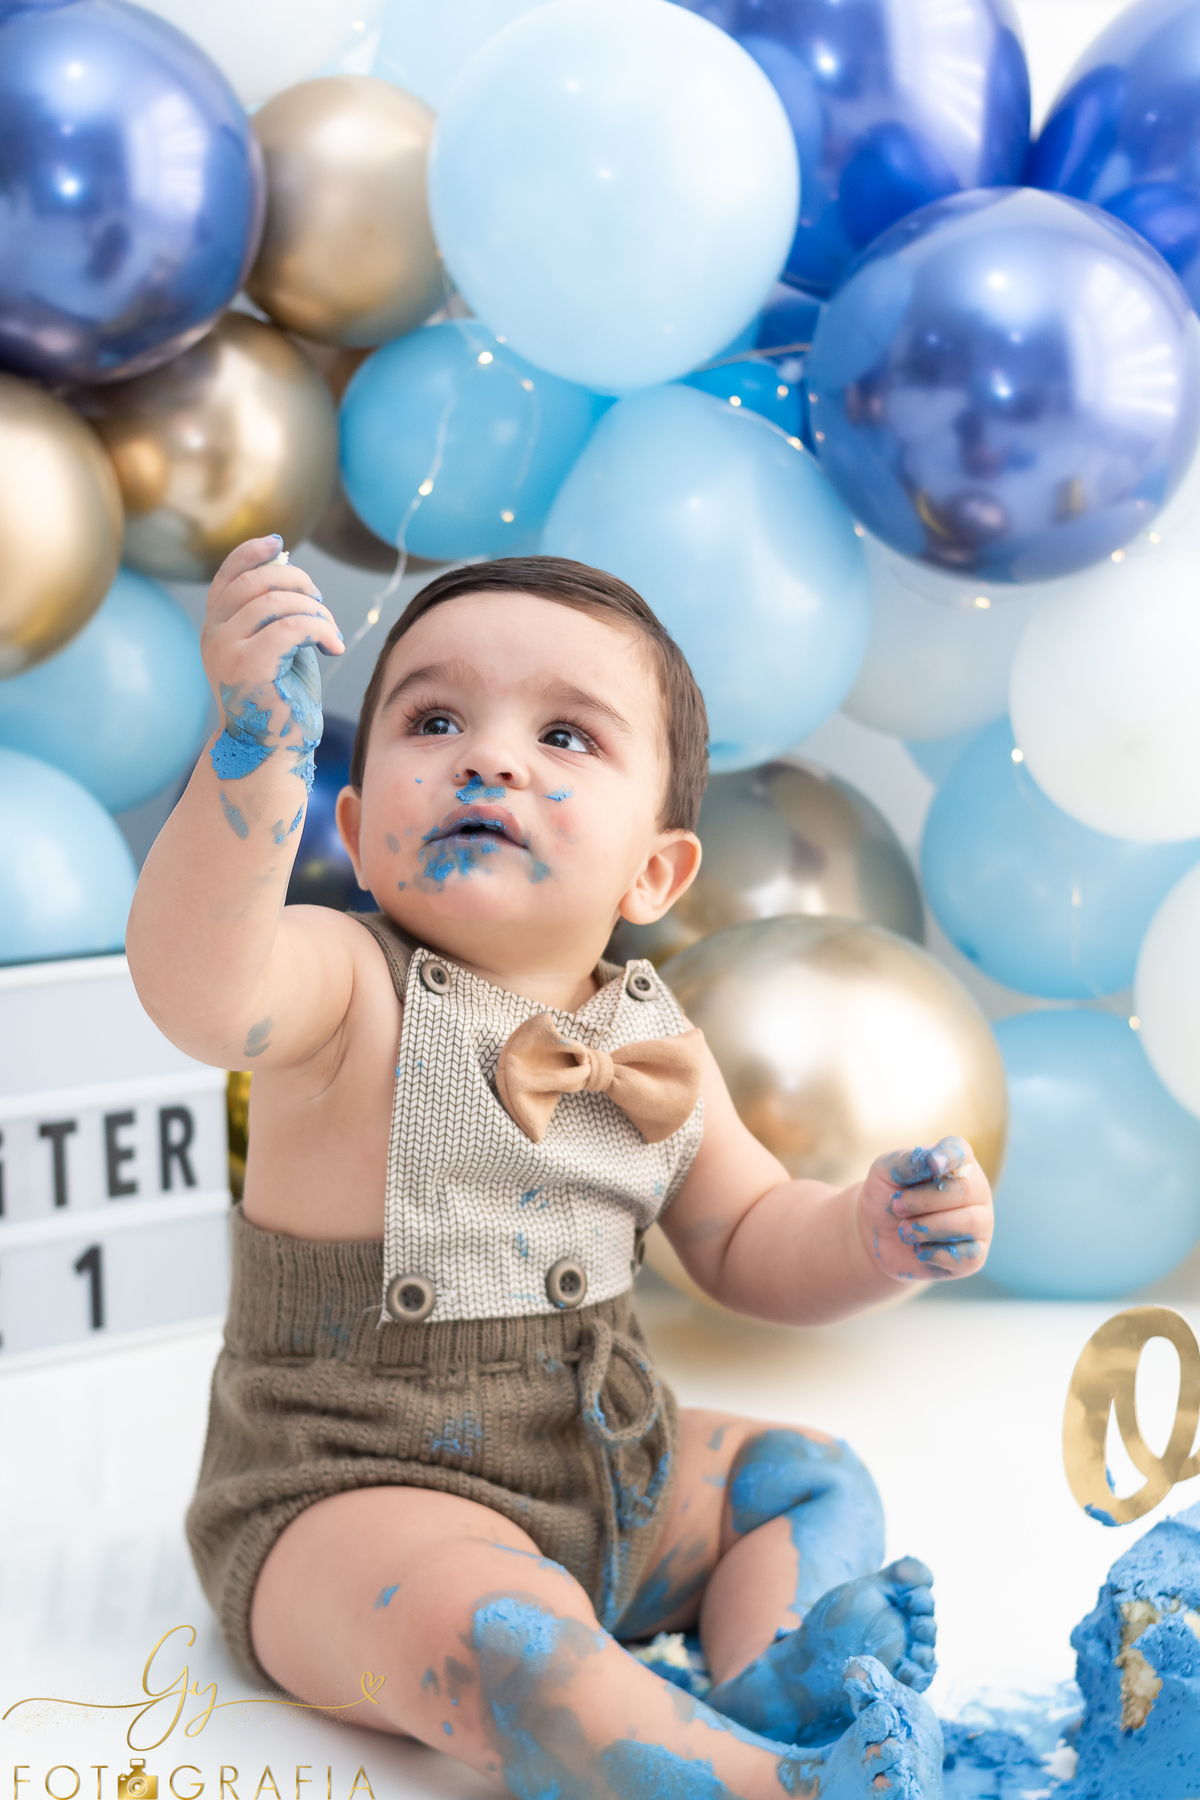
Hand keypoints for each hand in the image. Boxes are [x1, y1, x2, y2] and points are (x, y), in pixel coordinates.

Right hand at [201, 535, 342, 806]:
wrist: (270, 753)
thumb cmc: (281, 701)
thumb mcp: (280, 646)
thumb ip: (278, 610)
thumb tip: (285, 564)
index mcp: (216, 628)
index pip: (228, 575)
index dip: (252, 553)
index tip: (279, 544)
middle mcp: (214, 636)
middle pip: (255, 581)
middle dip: (297, 582)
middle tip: (320, 602)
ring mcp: (227, 651)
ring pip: (276, 602)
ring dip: (315, 610)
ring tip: (331, 632)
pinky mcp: (249, 667)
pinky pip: (291, 627)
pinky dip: (321, 629)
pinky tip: (334, 646)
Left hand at [857, 1137, 992, 1284]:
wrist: (878, 1235)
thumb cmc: (887, 1195)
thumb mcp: (886, 1172)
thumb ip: (906, 1162)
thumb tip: (931, 1161)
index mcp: (956, 1161)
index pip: (960, 1151)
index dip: (948, 1156)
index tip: (932, 1164)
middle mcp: (976, 1189)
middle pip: (965, 1190)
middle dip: (924, 1200)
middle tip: (896, 1206)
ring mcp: (981, 1222)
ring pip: (969, 1223)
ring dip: (928, 1227)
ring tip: (903, 1231)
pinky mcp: (976, 1255)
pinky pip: (966, 1256)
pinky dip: (935, 1253)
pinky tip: (918, 1249)